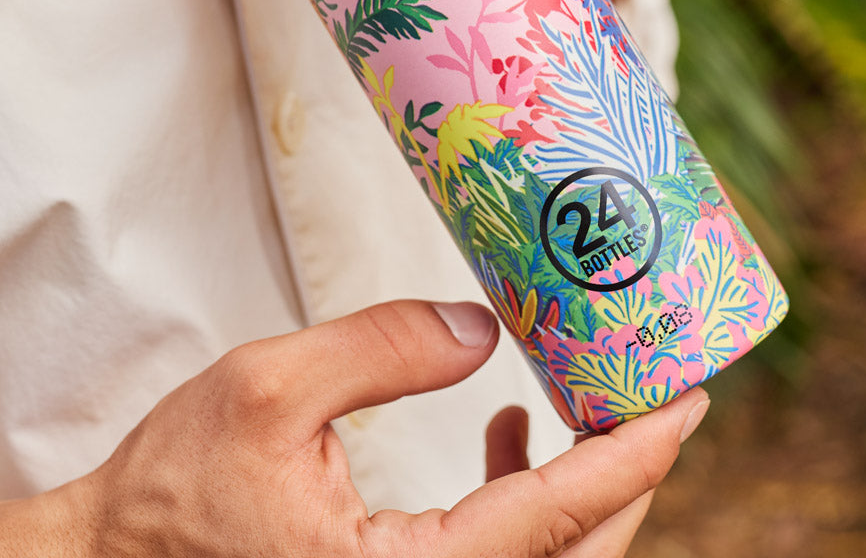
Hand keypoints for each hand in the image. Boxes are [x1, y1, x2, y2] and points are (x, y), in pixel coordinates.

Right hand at [0, 300, 706, 556]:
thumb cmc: (177, 490)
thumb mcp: (271, 389)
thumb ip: (382, 348)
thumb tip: (480, 329)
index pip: (557, 517)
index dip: (635, 454)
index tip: (688, 398)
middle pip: (573, 549)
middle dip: (628, 469)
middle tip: (654, 386)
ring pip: (543, 554)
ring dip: (582, 481)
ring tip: (586, 397)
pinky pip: (497, 550)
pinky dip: (523, 492)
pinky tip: (503, 432)